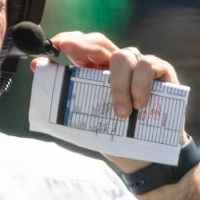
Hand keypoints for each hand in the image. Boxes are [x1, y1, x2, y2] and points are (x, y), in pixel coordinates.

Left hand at [33, 31, 185, 171]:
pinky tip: (139, 105)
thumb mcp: (84, 116)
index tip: (57, 45)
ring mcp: (140, 67)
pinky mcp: (163, 72)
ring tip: (121, 113)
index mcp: (98, 72)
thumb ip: (64, 92)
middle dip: (83, 45)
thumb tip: (36, 66)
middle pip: (100, 42)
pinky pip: (148, 66)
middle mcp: (118, 65)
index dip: (71, 40)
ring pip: (123, 56)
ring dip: (117, 85)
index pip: (84, 47)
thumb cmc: (113, 134)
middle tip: (69, 51)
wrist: (145, 158)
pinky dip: (140, 85)